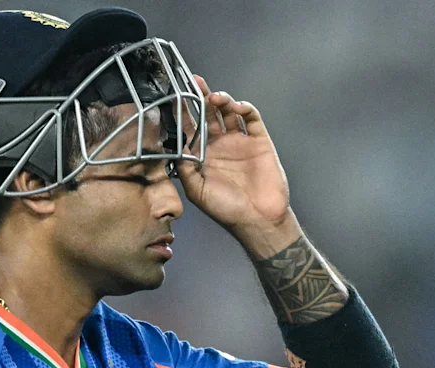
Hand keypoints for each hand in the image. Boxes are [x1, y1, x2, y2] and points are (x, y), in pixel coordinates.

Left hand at [176, 75, 299, 254]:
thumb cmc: (226, 209)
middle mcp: (221, 145)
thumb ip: (185, 169)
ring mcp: (241, 141)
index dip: (183, 112)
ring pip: (230, 112)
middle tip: (195, 82)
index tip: (174, 97)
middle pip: (210, 114)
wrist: (258, 219)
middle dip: (202, 96)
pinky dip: (245, 109)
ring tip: (215, 97)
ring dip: (222, 100)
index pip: (191, 128)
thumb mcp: (198, 191)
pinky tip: (236, 107)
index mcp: (204, 155)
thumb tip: (174, 147)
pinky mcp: (260, 141)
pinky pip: (252, 119)